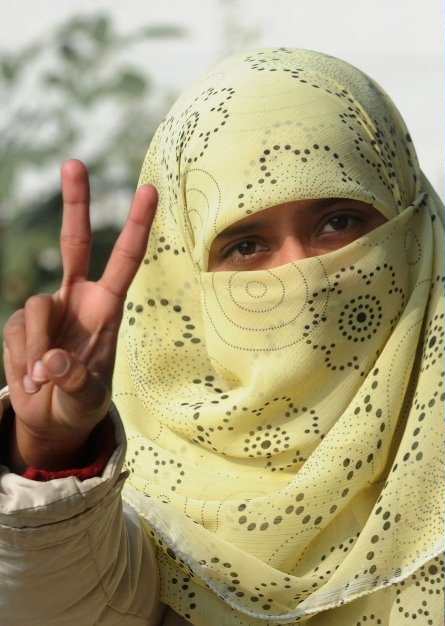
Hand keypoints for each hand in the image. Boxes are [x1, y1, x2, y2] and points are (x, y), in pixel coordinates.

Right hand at [2, 160, 156, 471]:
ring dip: (37, 351)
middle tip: (75, 161)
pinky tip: (33, 379)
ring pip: (35, 311)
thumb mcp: (86, 399)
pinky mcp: (20, 323)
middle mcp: (77, 299)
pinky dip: (21, 361)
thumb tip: (52, 362)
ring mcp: (46, 308)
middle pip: (74, 242)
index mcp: (107, 308)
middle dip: (75, 202)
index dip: (135, 226)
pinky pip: (16, 333)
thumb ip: (74, 382)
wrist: (52, 418)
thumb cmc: (82, 404)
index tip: (148, 190)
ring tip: (48, 380)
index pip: (125, 260)